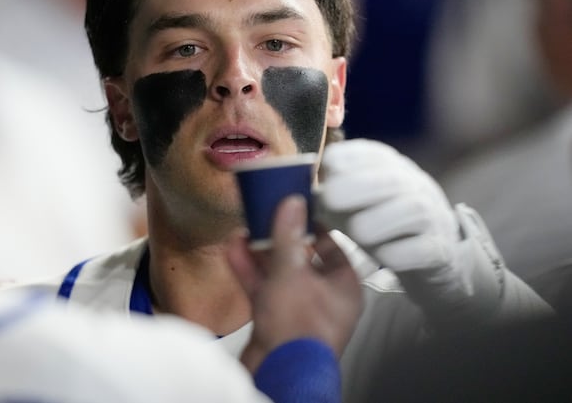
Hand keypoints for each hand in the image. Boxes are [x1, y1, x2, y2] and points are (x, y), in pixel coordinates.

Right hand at [226, 196, 361, 372]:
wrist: (280, 373)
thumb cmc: (298, 325)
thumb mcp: (291, 271)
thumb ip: (288, 236)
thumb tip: (292, 203)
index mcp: (343, 287)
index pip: (332, 248)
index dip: (313, 227)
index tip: (296, 210)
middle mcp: (324, 299)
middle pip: (302, 260)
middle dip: (279, 239)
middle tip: (264, 217)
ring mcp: (298, 312)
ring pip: (278, 275)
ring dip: (259, 254)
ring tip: (243, 231)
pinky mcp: (275, 322)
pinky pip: (263, 291)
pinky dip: (249, 272)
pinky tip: (233, 251)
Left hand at [317, 139, 497, 321]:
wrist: (428, 255)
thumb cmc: (379, 222)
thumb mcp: (354, 202)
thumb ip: (329, 194)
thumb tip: (295, 197)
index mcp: (388, 166)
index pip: (367, 153)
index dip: (343, 160)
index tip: (324, 173)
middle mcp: (414, 184)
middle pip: (390, 178)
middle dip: (356, 186)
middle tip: (329, 200)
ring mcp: (432, 215)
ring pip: (411, 209)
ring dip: (379, 220)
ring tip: (358, 233)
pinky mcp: (440, 249)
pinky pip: (423, 248)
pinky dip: (399, 253)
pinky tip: (383, 257)